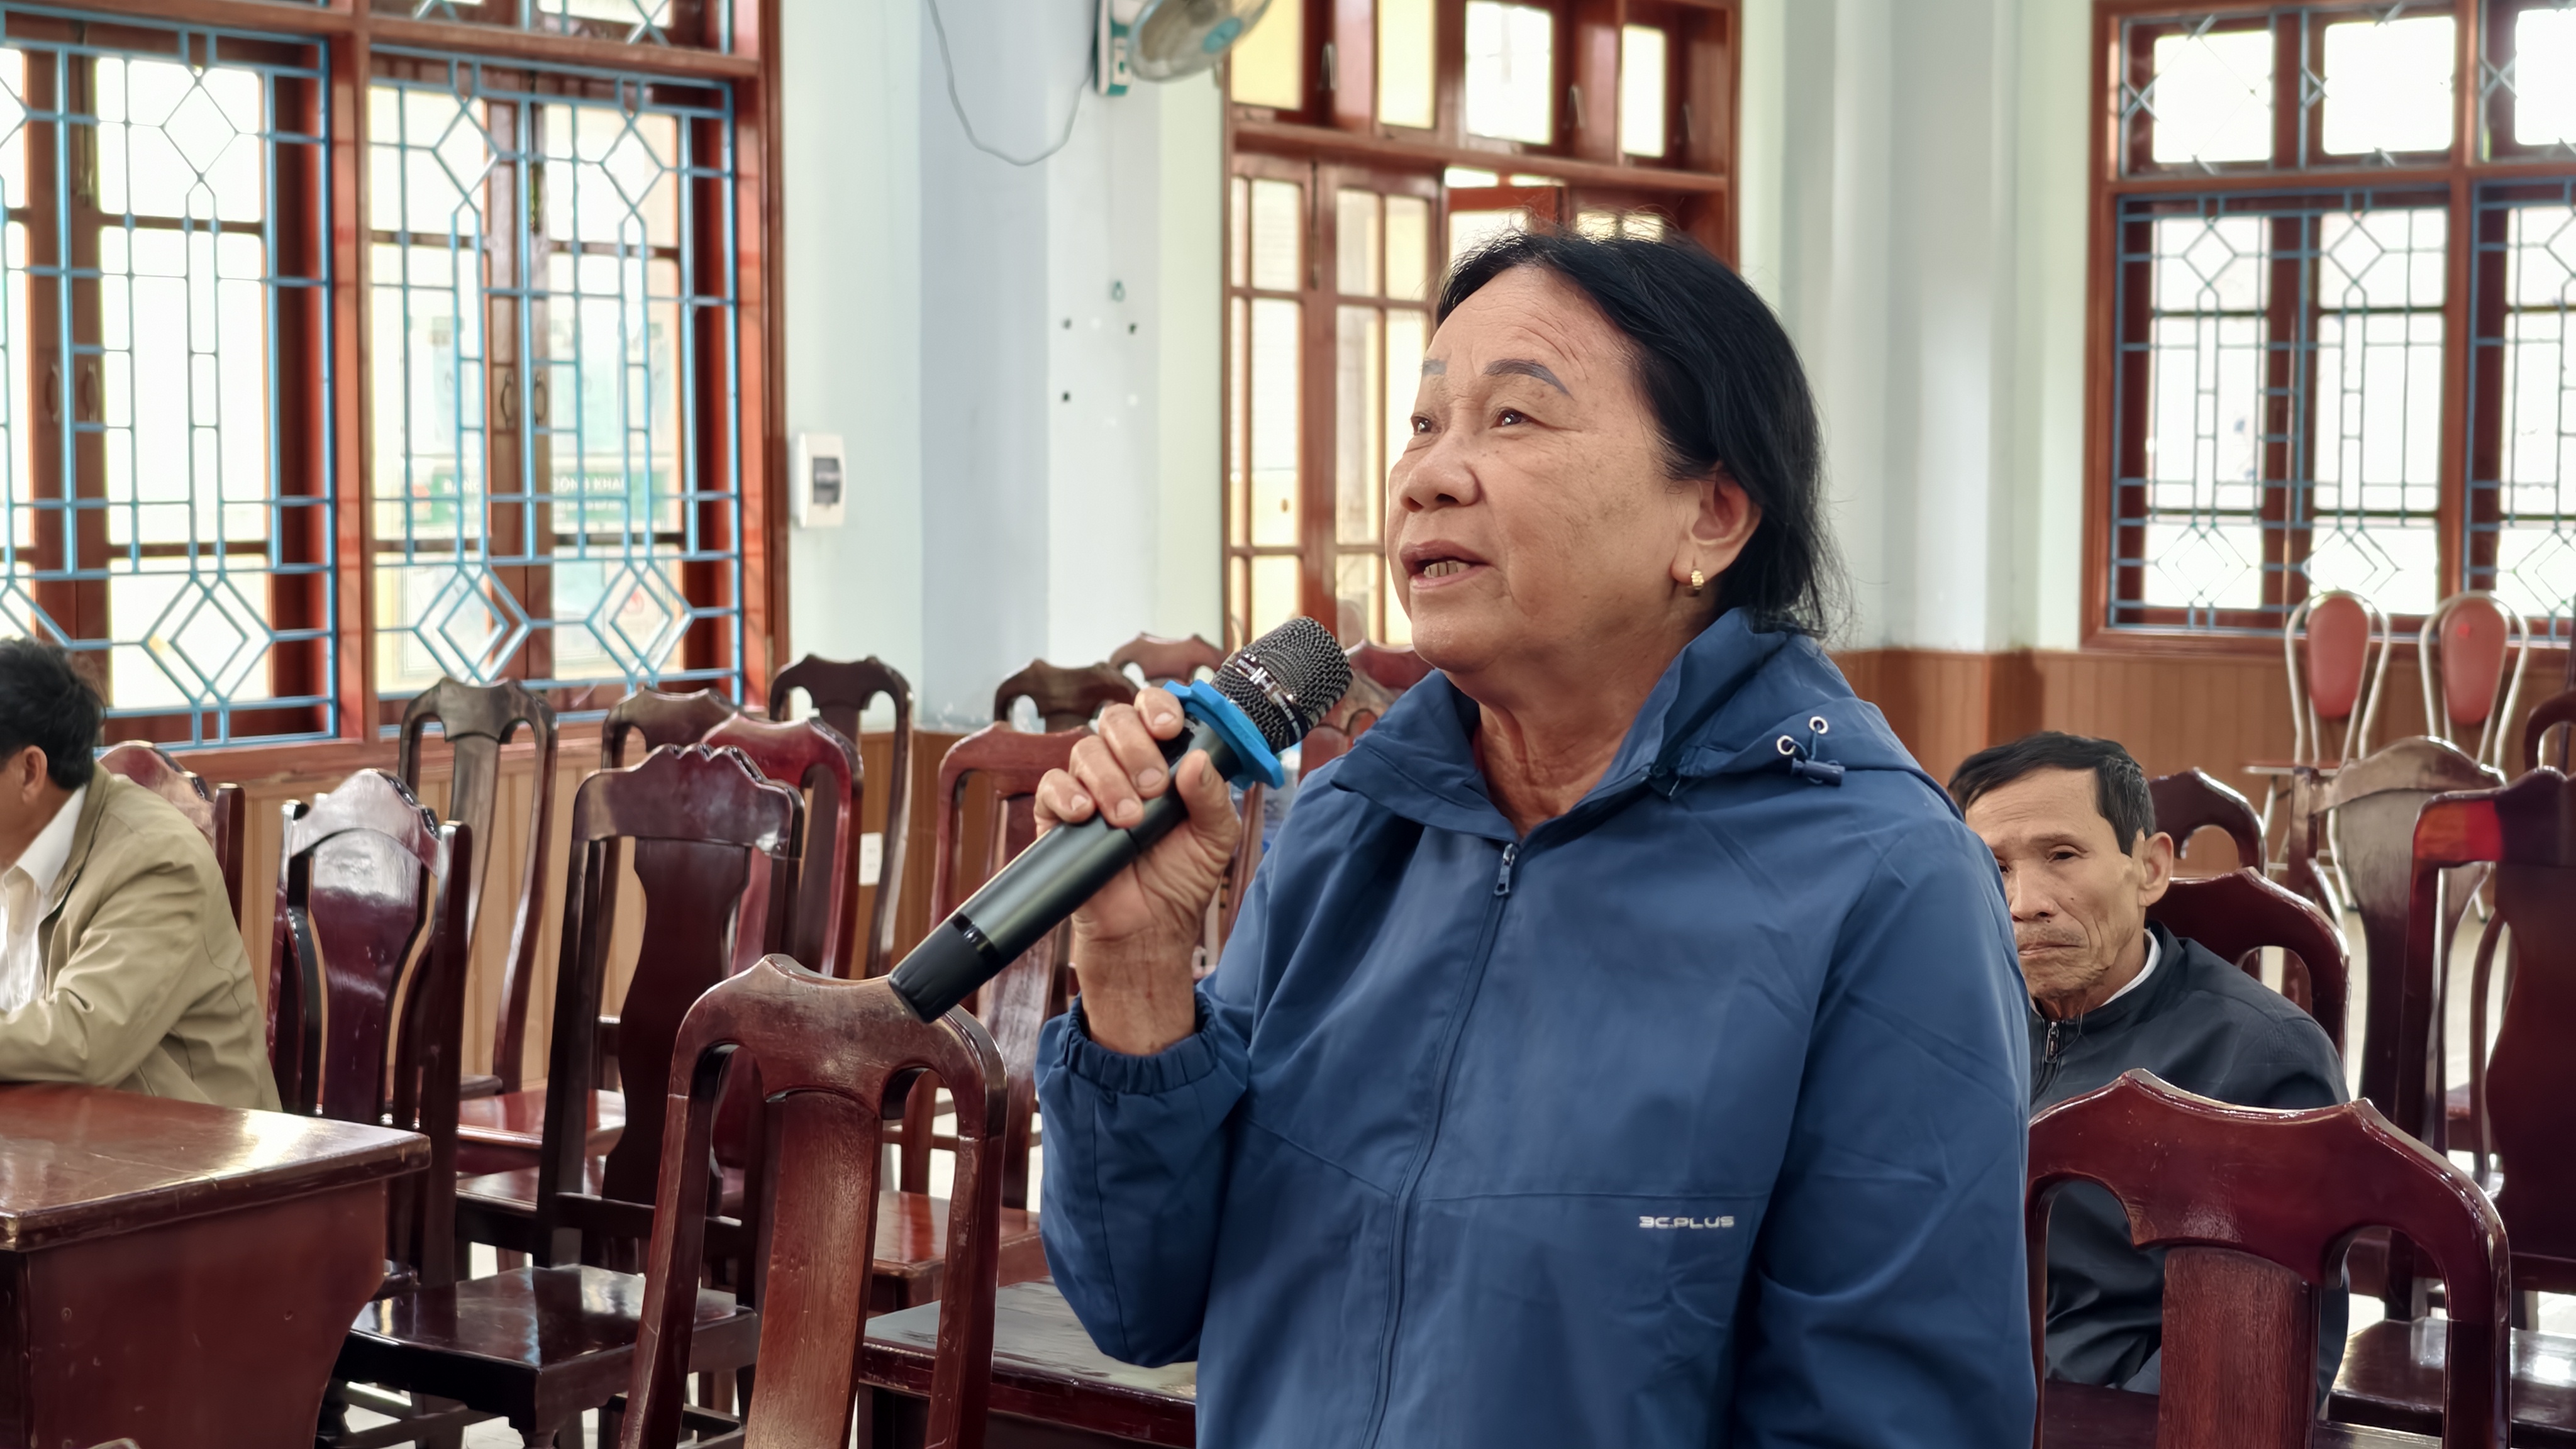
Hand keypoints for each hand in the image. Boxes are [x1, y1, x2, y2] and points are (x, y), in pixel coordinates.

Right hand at [1034, 687, 1242, 1053]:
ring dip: (1109, 779)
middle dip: (1135, 747)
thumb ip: (1214, 798)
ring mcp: (1089, 788)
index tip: (1168, 729)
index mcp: (1164, 760)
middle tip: (1152, 787)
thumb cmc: (1181, 880)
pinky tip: (1086, 816)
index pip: (1154, 710)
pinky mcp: (1058, 816)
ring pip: (1085, 751)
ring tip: (1129, 820)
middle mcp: (1124, 766)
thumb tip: (1198, 761)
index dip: (1158, 707)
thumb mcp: (1216, 839)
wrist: (1147, 931)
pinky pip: (1051, 785)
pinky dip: (1067, 795)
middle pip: (1115, 721)